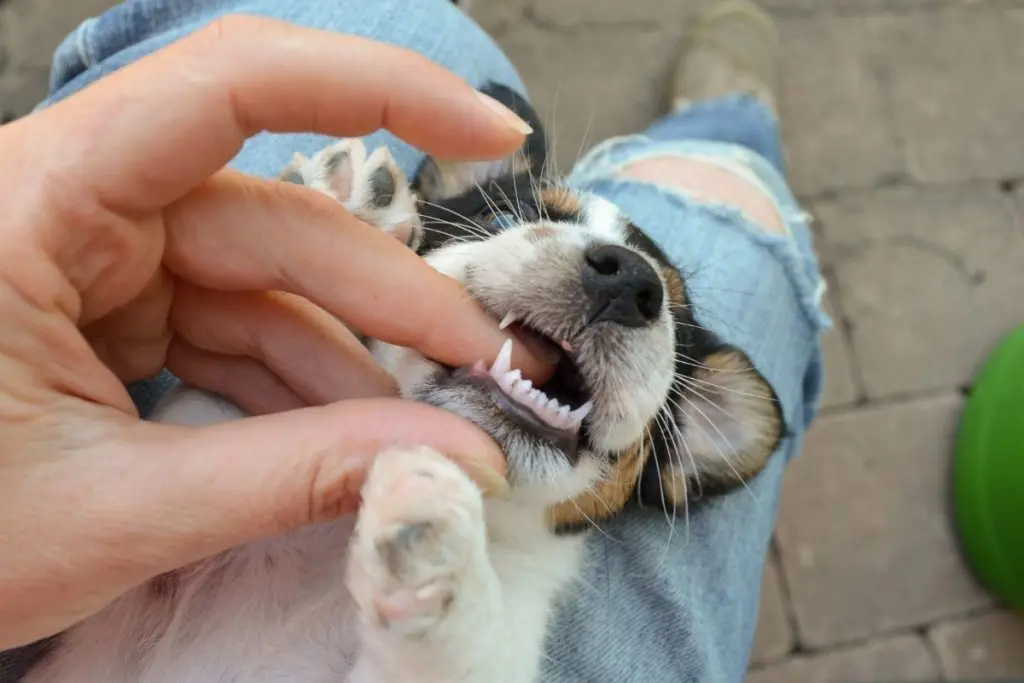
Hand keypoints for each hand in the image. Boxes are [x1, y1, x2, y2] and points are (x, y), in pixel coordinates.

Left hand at [0, 16, 549, 648]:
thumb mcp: (110, 510)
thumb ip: (289, 477)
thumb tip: (446, 463)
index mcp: (34, 202)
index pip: (230, 86)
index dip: (378, 87)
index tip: (492, 136)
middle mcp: (70, 203)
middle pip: (279, 222)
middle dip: (393, 303)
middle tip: (485, 372)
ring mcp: (94, 258)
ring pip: (268, 284)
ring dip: (353, 361)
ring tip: (425, 433)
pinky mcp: (111, 309)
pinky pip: (235, 327)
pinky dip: (298, 385)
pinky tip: (351, 438)